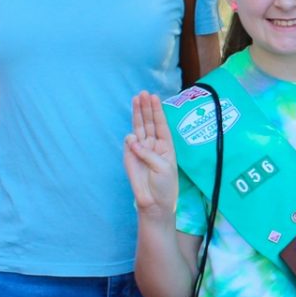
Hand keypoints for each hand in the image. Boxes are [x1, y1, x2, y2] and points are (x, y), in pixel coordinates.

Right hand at [122, 91, 180, 219]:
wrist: (154, 203)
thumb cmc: (165, 186)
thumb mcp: (162, 167)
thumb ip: (148, 153)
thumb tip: (132, 139)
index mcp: (166, 146)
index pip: (161, 124)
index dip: (157, 111)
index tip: (154, 97)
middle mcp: (153, 144)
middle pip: (149, 122)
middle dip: (146, 108)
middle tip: (143, 93)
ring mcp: (140, 149)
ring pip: (139, 128)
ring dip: (137, 114)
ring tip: (136, 99)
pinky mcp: (129, 156)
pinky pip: (129, 143)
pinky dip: (131, 139)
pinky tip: (133, 137)